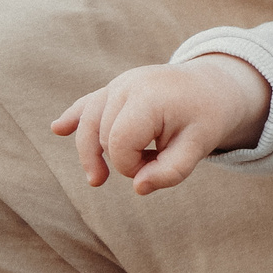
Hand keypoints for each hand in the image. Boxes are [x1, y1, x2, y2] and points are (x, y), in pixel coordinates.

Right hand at [50, 54, 271, 193]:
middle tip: (151, 162)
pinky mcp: (116, 88)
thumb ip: (171, 172)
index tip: (155, 168)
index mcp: (148, 98)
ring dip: (93, 150)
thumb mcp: (198, 147)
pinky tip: (57, 128)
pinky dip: (74, 117)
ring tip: (97, 180)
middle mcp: (127, 86)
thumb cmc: (206, 118)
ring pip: (88, 122)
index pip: (118, 143)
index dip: (130, 166)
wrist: (214, 86)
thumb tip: (137, 189)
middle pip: (101, 135)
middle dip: (120, 159)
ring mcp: (119, 84)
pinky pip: (88, 103)